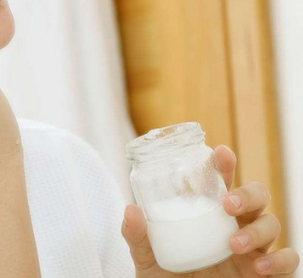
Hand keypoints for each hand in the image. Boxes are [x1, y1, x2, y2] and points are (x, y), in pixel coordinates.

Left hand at [121, 145, 299, 276]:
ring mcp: (253, 249)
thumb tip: (131, 210)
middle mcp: (235, 226)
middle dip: (248, 193)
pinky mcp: (265, 273)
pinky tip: (260, 266)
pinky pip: (289, 261)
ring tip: (233, 244)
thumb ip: (138, 237)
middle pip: (256, 196)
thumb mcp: (147, 258)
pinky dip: (281, 260)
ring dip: (257, 229)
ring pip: (272, 223)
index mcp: (209, 215)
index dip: (225, 165)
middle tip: (227, 204)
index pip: (222, 182)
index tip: (221, 153)